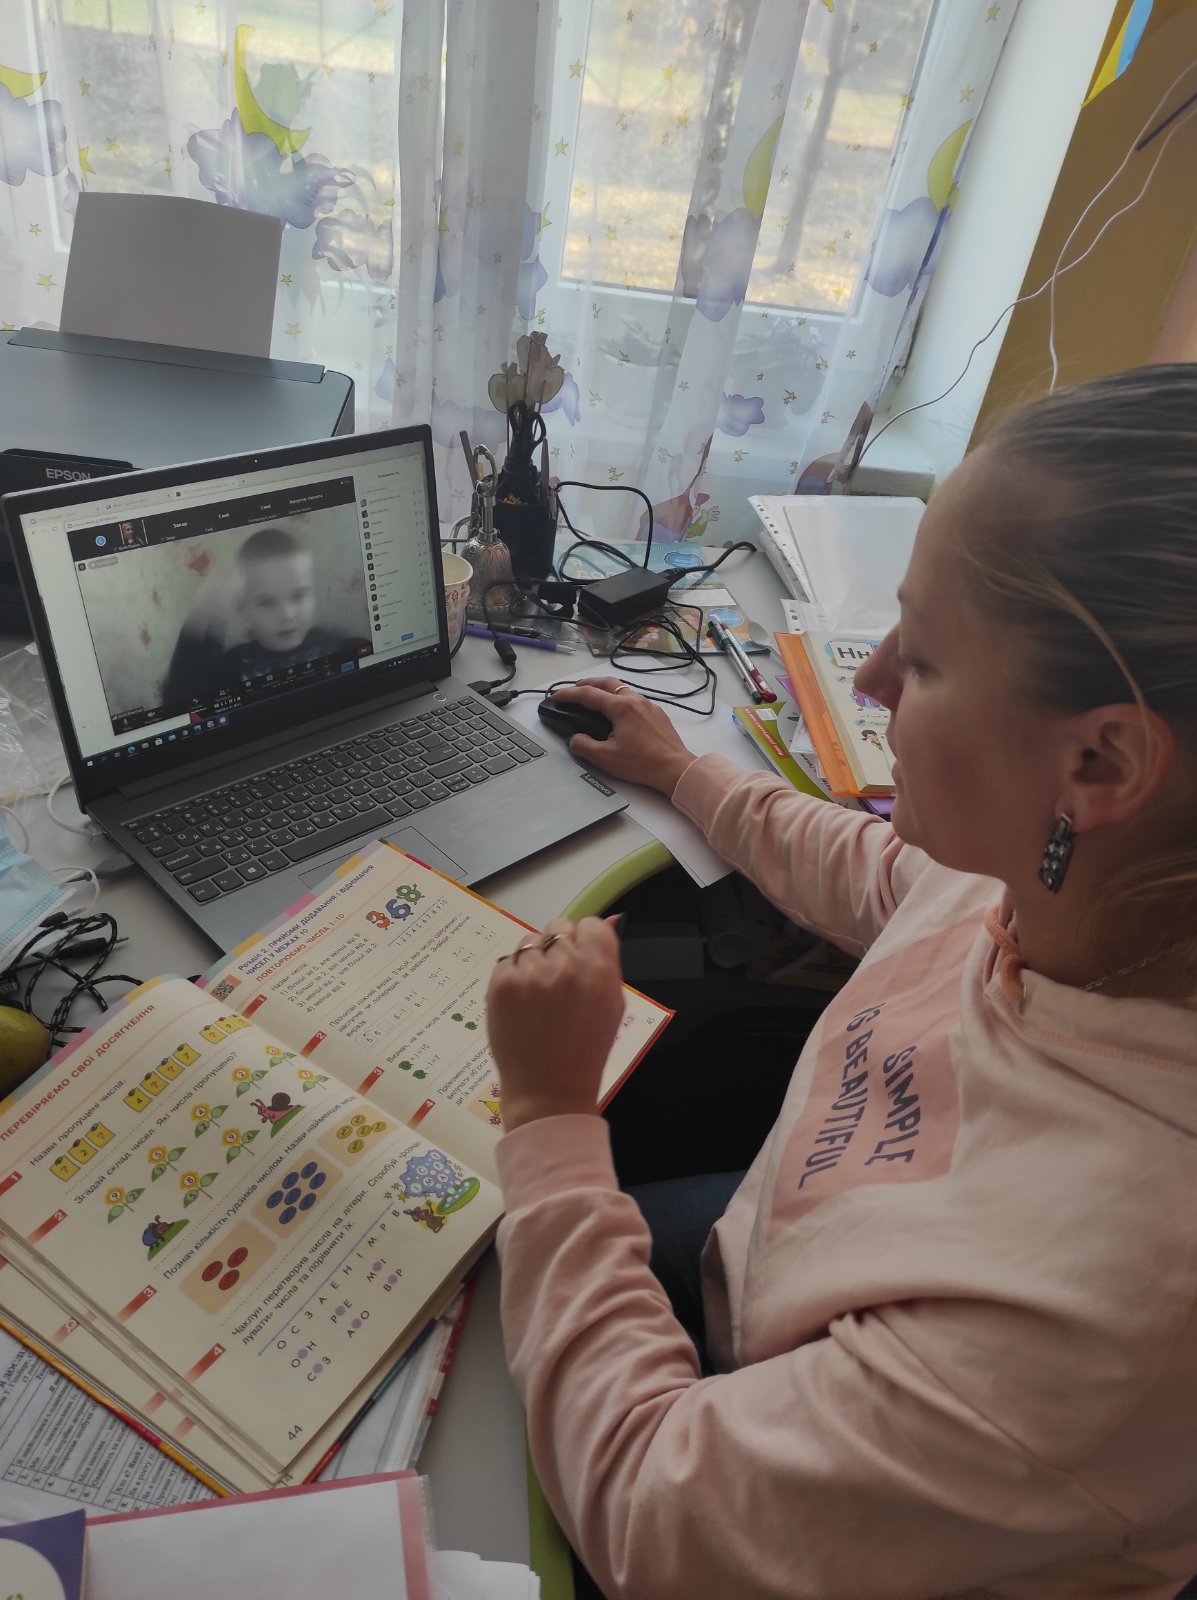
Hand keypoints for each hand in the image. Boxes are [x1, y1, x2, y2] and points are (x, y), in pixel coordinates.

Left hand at [487, 917, 624, 1131]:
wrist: (548, 1090)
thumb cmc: (585, 1050)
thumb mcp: (612, 1005)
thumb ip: (607, 961)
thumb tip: (609, 920)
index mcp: (599, 969)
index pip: (591, 925)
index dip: (585, 941)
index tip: (580, 960)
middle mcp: (565, 965)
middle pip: (558, 928)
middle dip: (559, 949)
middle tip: (557, 983)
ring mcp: (530, 973)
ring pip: (530, 942)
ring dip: (534, 961)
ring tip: (537, 997)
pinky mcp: (501, 984)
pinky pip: (507, 962)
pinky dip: (513, 978)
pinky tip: (521, 1005)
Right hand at [550, 677, 696, 794]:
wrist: (675, 769)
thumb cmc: (643, 763)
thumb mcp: (605, 758)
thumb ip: (583, 746)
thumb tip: (574, 739)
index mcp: (621, 707)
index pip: (588, 695)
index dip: (569, 695)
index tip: (556, 697)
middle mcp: (635, 700)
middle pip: (606, 683)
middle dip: (587, 684)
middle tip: (574, 690)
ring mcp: (649, 705)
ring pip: (622, 688)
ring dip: (604, 689)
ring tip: (593, 697)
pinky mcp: (657, 714)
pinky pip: (634, 698)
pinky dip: (619, 697)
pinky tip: (617, 710)